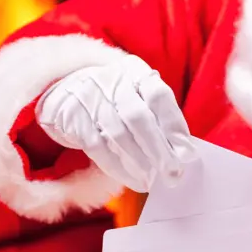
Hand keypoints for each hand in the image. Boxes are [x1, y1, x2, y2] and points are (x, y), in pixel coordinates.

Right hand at [37, 55, 195, 191]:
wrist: (64, 89)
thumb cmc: (113, 98)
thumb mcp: (136, 94)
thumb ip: (158, 118)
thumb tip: (182, 153)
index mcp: (135, 71)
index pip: (159, 96)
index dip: (174, 126)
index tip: (187, 153)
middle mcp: (112, 80)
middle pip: (139, 118)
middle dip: (159, 150)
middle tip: (173, 174)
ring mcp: (89, 98)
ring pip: (119, 135)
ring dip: (139, 163)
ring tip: (152, 180)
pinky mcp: (72, 118)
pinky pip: (98, 148)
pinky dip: (118, 168)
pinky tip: (132, 180)